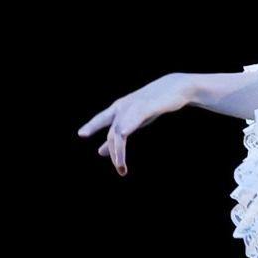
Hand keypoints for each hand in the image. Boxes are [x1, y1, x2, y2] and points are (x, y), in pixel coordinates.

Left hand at [78, 74, 200, 174]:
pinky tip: (123, 133)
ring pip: (121, 130)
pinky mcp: (149, 106)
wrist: (175, 88)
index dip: (92, 125)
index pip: (101, 119)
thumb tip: (100, 152)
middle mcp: (123, 106)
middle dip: (114, 152)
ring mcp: (135, 106)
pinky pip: (136, 117)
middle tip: (120, 169)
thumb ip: (117, 135)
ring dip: (119, 151)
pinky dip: (128, 125)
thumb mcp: (132, 121)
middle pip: (113, 132)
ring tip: (121, 167)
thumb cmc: (152, 105)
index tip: (82, 133)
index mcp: (118, 109)